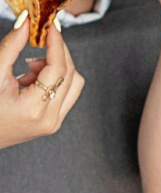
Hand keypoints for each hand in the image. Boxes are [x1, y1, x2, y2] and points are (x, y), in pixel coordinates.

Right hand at [0, 23, 83, 149]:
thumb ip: (11, 47)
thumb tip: (26, 24)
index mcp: (35, 108)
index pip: (58, 69)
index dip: (57, 45)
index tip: (52, 28)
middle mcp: (51, 119)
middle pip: (71, 76)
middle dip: (58, 54)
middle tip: (40, 40)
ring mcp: (54, 123)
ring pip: (72, 86)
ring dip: (56, 68)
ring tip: (28, 66)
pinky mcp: (53, 123)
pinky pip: (64, 95)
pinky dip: (53, 80)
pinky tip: (30, 79)